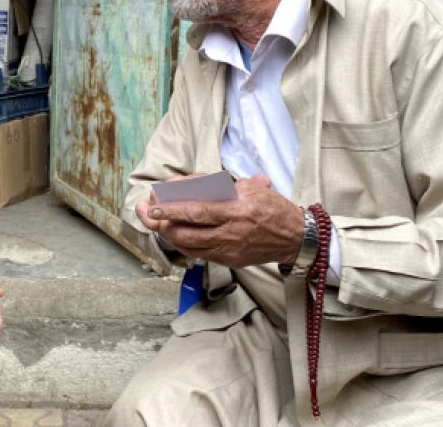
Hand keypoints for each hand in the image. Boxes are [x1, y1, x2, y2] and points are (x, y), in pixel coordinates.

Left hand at [138, 175, 302, 267]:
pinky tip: (175, 234)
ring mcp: (228, 250)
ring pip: (188, 246)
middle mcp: (230, 233)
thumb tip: (190, 182)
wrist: (296, 238)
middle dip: (161, 223)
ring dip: (169, 234)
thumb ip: (221, 183)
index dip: (172, 209)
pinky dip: (184, 244)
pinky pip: (199, 254)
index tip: (154, 204)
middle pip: (186, 233)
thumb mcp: (252, 188)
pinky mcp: (229, 261)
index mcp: (237, 211)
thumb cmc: (273, 208)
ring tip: (157, 221)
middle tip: (146, 212)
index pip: (197, 211)